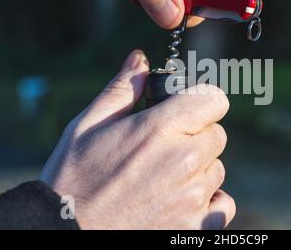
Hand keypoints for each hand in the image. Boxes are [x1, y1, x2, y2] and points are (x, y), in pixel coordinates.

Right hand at [39, 50, 234, 229]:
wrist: (67, 233)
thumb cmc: (74, 178)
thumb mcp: (88, 126)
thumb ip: (122, 89)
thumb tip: (140, 59)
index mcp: (160, 128)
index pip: (215, 100)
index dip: (202, 101)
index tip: (186, 110)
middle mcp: (185, 160)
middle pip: (217, 134)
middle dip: (196, 136)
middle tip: (165, 148)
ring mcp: (193, 196)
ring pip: (217, 169)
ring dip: (199, 169)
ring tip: (163, 178)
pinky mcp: (196, 226)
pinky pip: (223, 204)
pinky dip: (209, 201)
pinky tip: (179, 200)